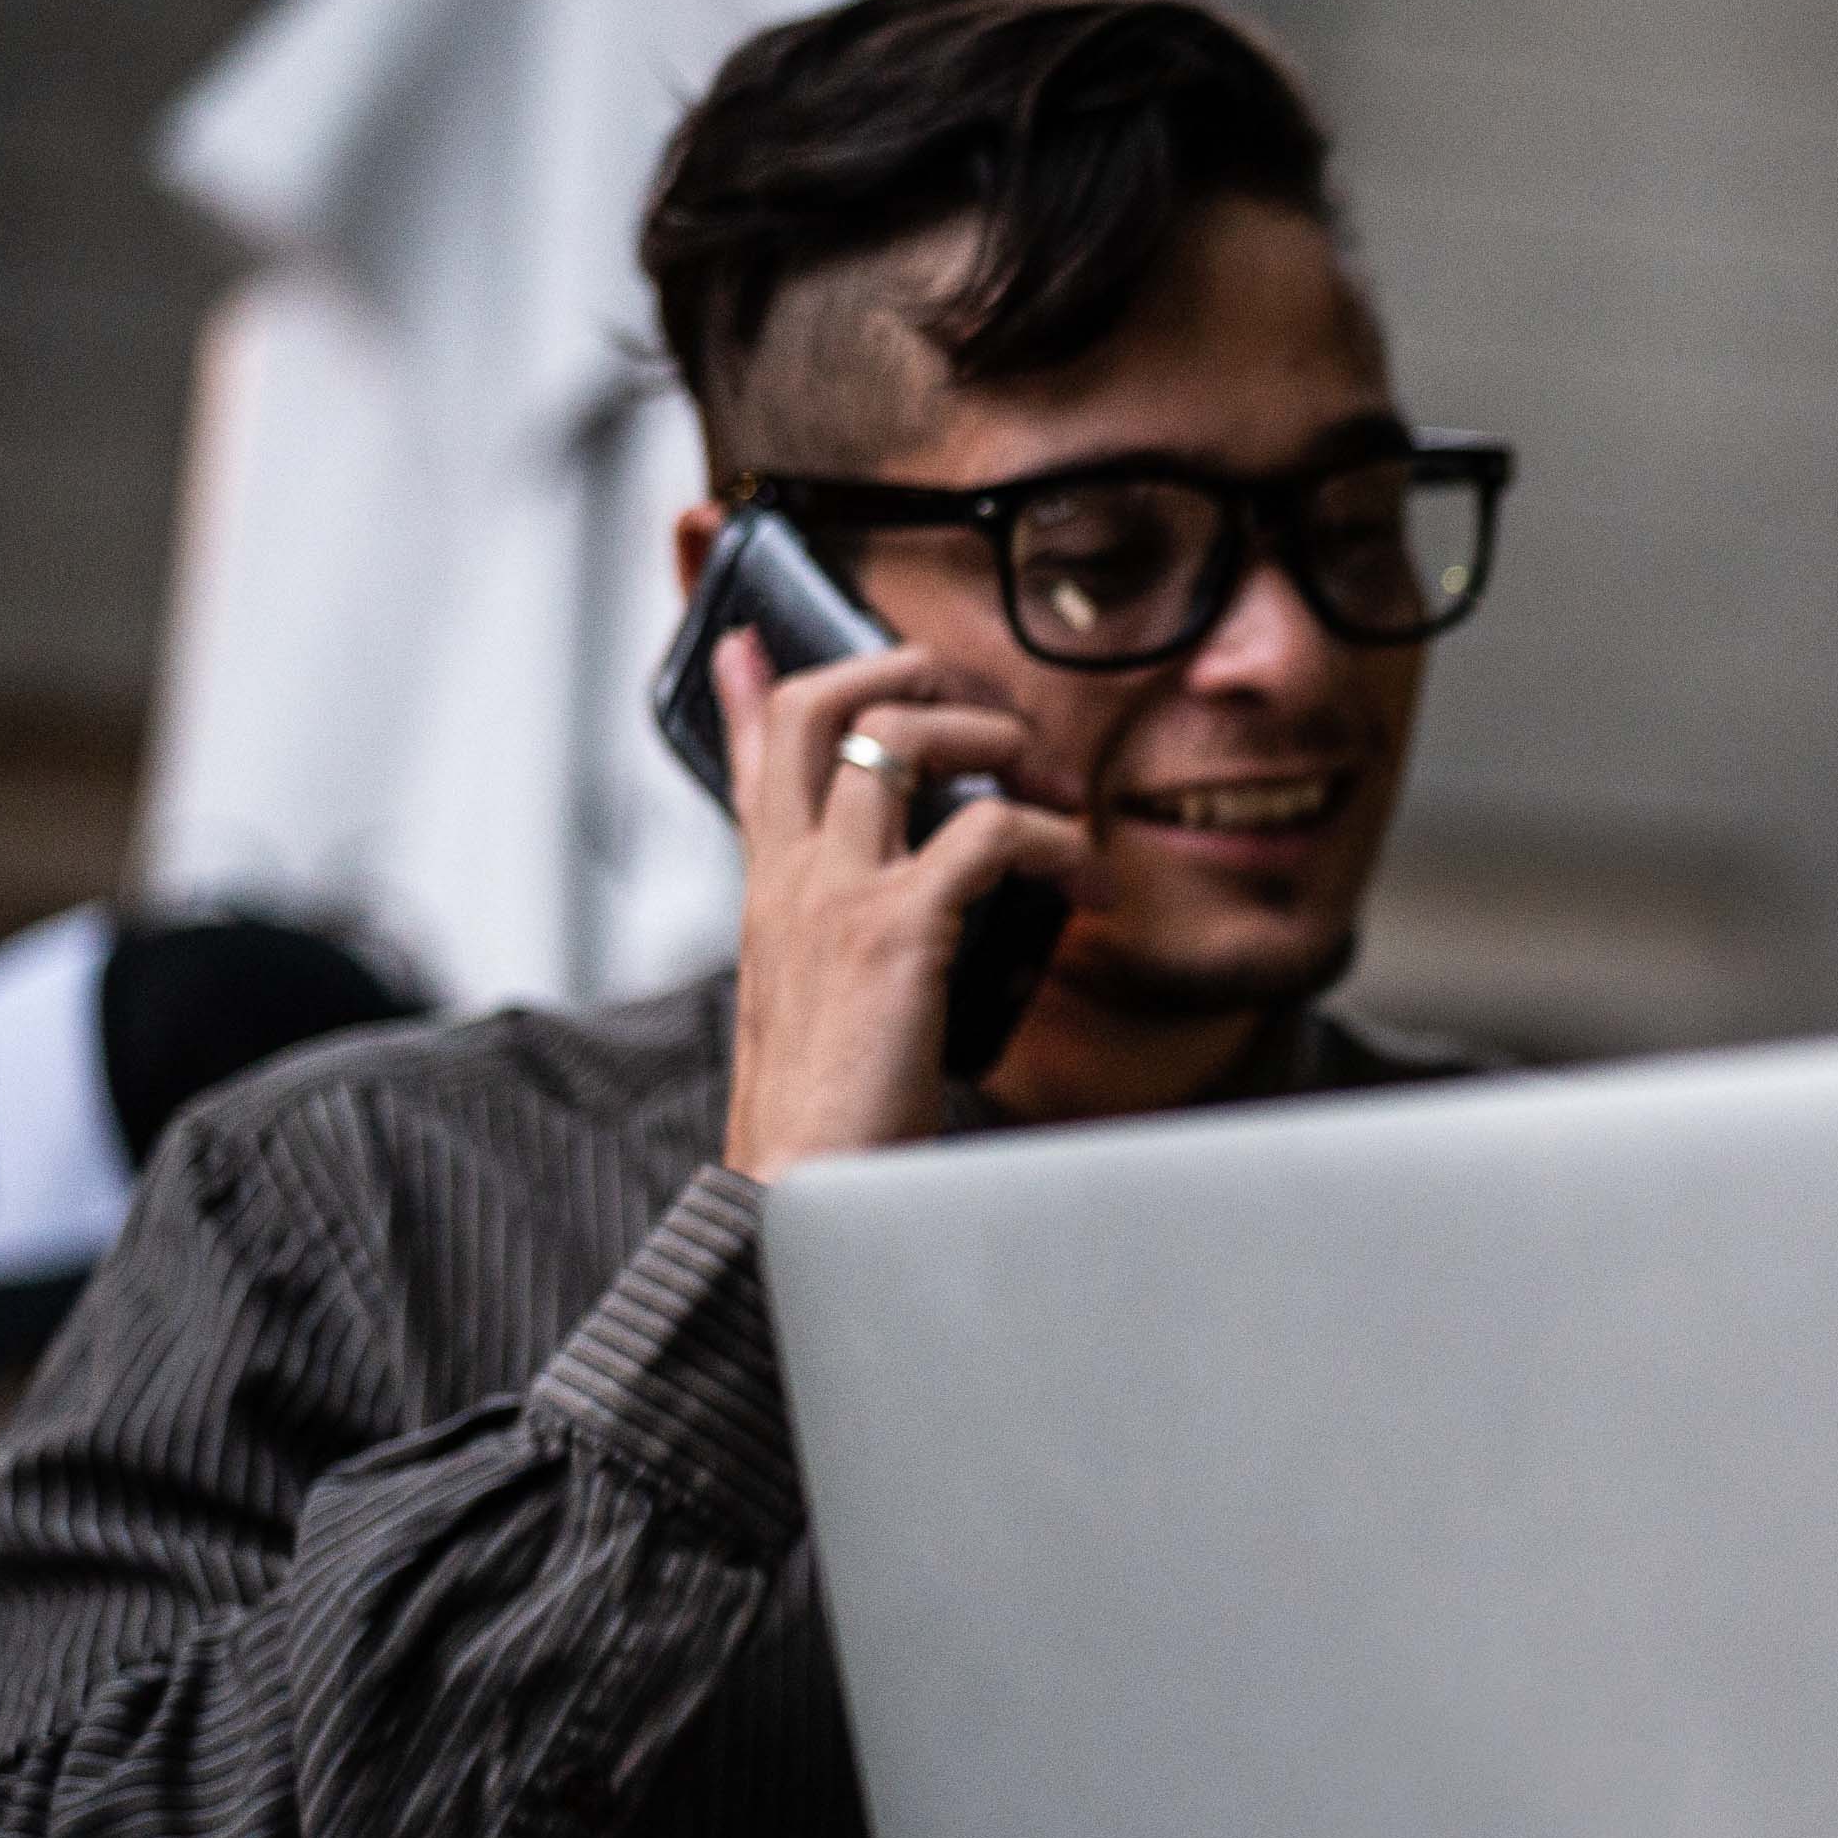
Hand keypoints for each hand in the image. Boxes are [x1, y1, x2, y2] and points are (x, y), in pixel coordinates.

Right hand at [715, 631, 1085, 1182]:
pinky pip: (993, 832)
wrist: (802, 1196)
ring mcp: (834, 893)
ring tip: (1053, 783)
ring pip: (899, 736)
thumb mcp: (817, 1016)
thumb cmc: (829, 1124)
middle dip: (903, 671)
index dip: (749, 691)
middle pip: (818, 708)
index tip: (745, 642)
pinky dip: (1060, 843)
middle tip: (980, 702)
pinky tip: (1091, 887)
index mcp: (766, 897)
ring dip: (994, 735)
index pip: (748, 763)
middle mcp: (788, 877)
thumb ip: (841, 956)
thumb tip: (898, 943)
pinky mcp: (896, 928)